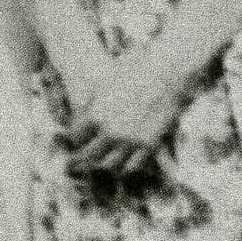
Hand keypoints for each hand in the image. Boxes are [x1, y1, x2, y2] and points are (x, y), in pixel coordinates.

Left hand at [64, 48, 185, 182]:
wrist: (167, 76)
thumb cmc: (135, 73)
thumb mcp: (106, 82)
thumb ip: (90, 100)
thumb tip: (78, 111)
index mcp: (97, 115)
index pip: (75, 137)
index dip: (75, 139)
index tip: (78, 140)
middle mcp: (111, 131)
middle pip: (87, 156)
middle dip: (81, 159)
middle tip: (80, 160)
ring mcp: (130, 141)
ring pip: (107, 166)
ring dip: (102, 165)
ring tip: (101, 162)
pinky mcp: (149, 146)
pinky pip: (131, 167)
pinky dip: (124, 167)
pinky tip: (122, 162)